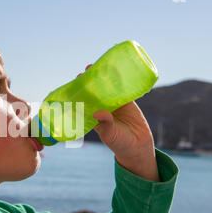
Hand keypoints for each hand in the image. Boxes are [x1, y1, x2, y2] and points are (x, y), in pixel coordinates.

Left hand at [77, 64, 158, 180]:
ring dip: (102, 78)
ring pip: (107, 89)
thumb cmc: (119, 143)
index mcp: (93, 116)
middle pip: (94, 92)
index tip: (74, 83)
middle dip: (89, 82)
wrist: (137, 146)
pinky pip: (122, 90)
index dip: (79, 92)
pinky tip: (116, 71)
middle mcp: (102, 108)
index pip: (84, 101)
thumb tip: (97, 113)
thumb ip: (105, 123)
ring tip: (97, 67)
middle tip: (85, 70)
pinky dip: (119, 82)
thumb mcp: (110, 134)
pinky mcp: (127, 102)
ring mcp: (114, 104)